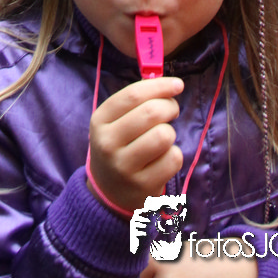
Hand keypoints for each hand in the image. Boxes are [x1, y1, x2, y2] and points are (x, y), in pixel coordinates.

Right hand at [87, 76, 183, 214]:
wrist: (108, 192)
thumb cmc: (118, 146)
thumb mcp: (114, 122)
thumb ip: (137, 102)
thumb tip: (171, 84)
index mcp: (100, 121)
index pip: (132, 95)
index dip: (159, 86)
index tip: (177, 84)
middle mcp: (108, 143)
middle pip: (151, 113)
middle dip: (169, 106)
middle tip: (172, 110)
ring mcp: (124, 167)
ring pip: (164, 136)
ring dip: (170, 133)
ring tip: (163, 137)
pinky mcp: (142, 185)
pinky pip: (173, 159)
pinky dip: (174, 155)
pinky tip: (163, 159)